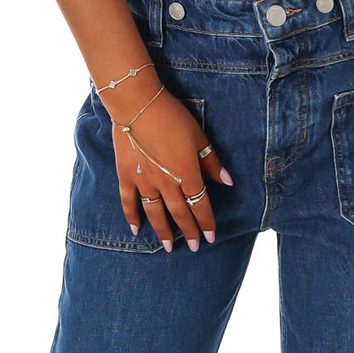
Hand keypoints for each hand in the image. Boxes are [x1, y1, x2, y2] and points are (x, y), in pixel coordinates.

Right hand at [110, 91, 232, 250]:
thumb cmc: (172, 117)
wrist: (138, 105)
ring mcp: (144, 181)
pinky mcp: (126, 175)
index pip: (200, 205)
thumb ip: (212, 162)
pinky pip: (128, 201)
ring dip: (163, 231)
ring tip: (169, 247)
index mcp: (187, 174)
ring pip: (155, 213)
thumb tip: (227, 181)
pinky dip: (132, 216)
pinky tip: (136, 229)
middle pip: (179, 213)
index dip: (206, 222)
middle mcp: (166, 183)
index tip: (211, 236)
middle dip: (189, 232)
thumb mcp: (199, 136)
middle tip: (195, 247)